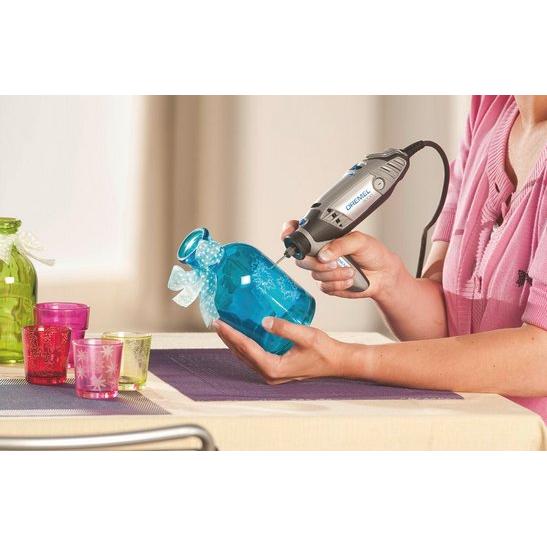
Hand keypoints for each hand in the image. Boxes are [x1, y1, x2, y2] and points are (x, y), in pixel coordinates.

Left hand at [213, 317, 352, 383]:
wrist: (337, 363)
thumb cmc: (324, 351)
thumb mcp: (305, 336)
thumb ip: (284, 328)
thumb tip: (264, 321)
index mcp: (274, 368)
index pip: (246, 348)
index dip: (232, 334)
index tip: (220, 323)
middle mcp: (270, 374)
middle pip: (242, 354)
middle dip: (228, 338)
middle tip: (217, 322)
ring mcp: (272, 374)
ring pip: (246, 357)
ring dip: (235, 343)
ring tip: (225, 328)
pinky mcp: (276, 370)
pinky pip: (254, 357)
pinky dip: (245, 346)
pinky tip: (243, 335)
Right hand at [281, 220, 403, 299]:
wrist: (383, 274)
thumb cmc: (373, 253)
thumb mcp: (360, 240)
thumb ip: (341, 244)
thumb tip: (324, 254)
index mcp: (324, 237)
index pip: (299, 232)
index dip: (289, 233)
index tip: (289, 234)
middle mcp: (320, 252)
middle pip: (301, 257)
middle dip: (317, 262)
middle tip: (333, 261)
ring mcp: (322, 269)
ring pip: (314, 273)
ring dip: (333, 274)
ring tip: (350, 269)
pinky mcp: (328, 284)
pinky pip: (324, 286)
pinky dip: (338, 283)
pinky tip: (350, 278)